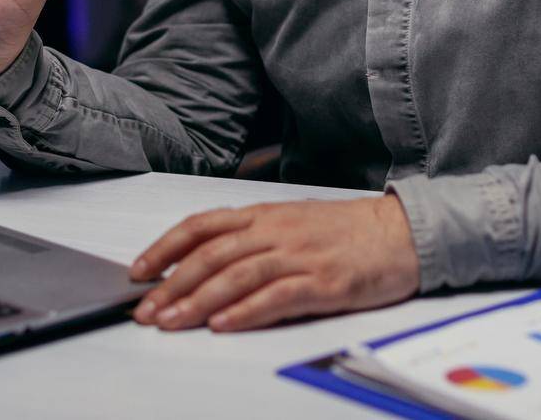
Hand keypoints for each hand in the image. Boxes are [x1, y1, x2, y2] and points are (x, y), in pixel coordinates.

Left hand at [128, 195, 419, 331]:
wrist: (403, 232)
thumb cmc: (347, 231)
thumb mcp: (292, 223)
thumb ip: (251, 239)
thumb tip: (202, 262)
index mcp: (265, 215)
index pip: (202, 226)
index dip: (165, 247)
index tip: (137, 271)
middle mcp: (276, 232)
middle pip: (212, 255)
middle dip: (171, 285)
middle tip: (144, 310)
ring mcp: (300, 256)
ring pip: (237, 275)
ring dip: (198, 300)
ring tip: (171, 322)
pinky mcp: (325, 283)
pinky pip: (278, 296)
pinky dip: (247, 311)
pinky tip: (224, 324)